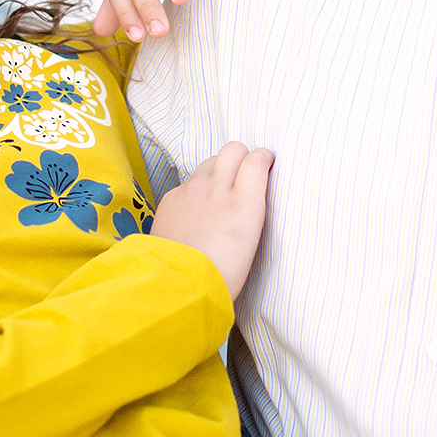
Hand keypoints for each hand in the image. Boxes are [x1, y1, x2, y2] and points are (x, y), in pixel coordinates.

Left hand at [149, 142, 272, 301]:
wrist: (177, 286)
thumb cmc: (220, 275)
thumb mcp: (249, 243)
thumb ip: (249, 209)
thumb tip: (250, 191)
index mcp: (244, 206)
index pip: (256, 160)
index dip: (263, 158)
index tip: (265, 162)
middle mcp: (218, 190)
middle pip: (233, 149)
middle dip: (241, 155)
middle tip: (243, 171)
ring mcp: (192, 190)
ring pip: (210, 162)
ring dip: (218, 170)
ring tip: (218, 192)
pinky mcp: (172, 197)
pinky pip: (189, 181)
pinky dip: (196, 189)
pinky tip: (196, 210)